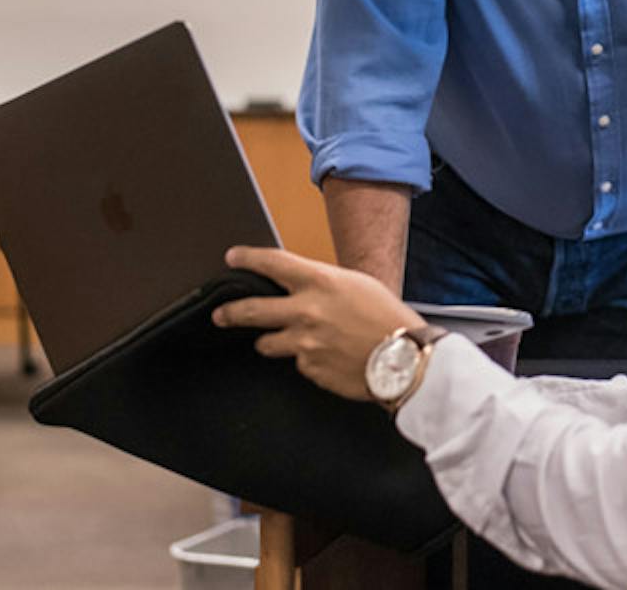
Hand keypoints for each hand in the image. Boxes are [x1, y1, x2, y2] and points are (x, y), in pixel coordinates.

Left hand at [213, 246, 425, 400]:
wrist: (404, 359)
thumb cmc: (389, 318)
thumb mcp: (358, 286)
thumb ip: (324, 286)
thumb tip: (303, 289)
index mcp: (320, 282)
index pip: (271, 263)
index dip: (246, 258)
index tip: (233, 257)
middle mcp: (306, 311)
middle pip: (251, 310)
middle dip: (230, 312)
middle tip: (221, 314)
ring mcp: (304, 343)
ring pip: (267, 343)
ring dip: (273, 341)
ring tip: (290, 341)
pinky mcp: (309, 369)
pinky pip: (298, 364)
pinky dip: (308, 360)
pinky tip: (329, 357)